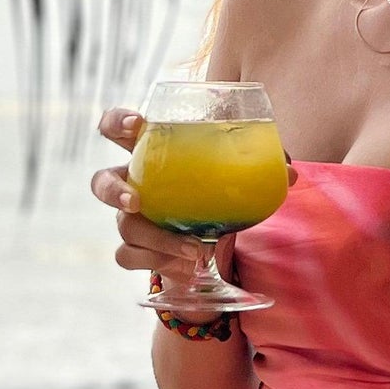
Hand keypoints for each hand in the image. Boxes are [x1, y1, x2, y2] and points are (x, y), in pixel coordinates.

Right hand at [90, 105, 296, 291]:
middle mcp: (133, 185)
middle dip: (112, 189)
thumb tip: (289, 172)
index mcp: (151, 155)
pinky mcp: (135, 252)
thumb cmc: (215, 199)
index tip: (138, 124)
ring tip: (195, 250)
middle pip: (100, 181)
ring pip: (124, 227)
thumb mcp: (234, 181)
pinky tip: (188, 267)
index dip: (117, 121)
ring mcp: (129, 221)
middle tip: (135, 200)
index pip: (116, 127)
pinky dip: (160, 263)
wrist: (210, 251)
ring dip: (158, 240)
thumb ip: (257, 170)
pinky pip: (130, 257)